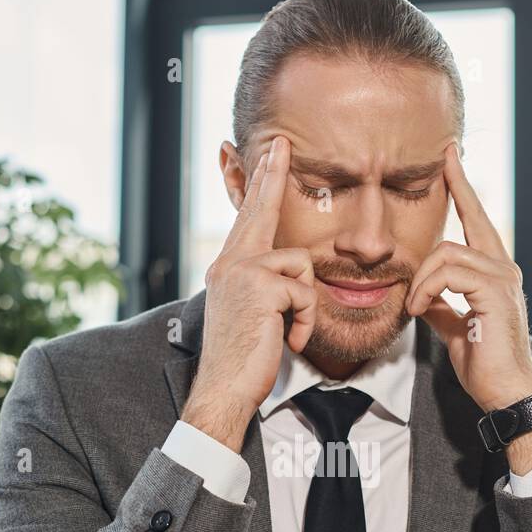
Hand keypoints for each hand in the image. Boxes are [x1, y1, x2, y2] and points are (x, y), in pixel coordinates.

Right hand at [181, 136, 315, 452]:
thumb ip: (266, 287)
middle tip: (282, 142)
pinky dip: (305, 321)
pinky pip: (305, 291)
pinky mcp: (260, 284)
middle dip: (272, 175)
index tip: (268, 156)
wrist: (225, 389)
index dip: (260, 186)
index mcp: (228, 267)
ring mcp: (242, 270)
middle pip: (260, 210)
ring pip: (301, 265)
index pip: (249, 219)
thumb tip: (292, 272)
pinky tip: (287, 341)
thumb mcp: (255, 316)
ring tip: (288, 333)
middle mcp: (229, 261)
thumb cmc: (245, 361)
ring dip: (306, 306)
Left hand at [405, 145, 531, 471]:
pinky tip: (418, 309)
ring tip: (412, 306)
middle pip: (470, 219)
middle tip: (441, 158)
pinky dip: (425, 289)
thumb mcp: (454, 328)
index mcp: (494, 273)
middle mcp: (504, 268)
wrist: (506, 393)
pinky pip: (448, 272)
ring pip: (447, 252)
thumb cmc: (485, 365)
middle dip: (456, 186)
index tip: (450, 159)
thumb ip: (440, 305)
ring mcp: (503, 278)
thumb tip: (423, 296)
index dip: (464, 189)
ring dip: (420, 279)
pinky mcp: (495, 292)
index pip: (477, 221)